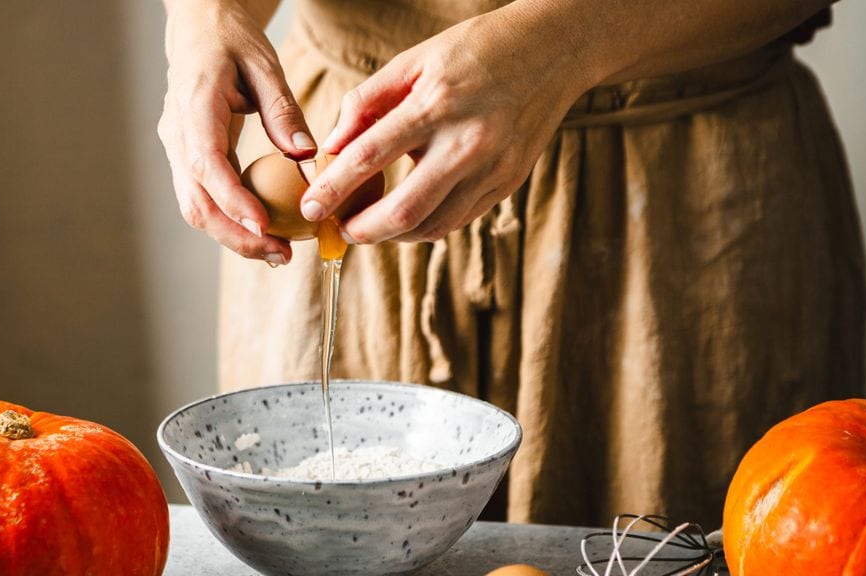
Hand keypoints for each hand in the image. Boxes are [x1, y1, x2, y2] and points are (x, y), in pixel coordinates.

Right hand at [159, 0, 316, 263]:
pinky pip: (203, 200)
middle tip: (281, 255)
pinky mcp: (186, 160)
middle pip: (196, 202)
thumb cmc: (231, 39)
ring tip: (277, 252)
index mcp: (194, 105)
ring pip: (195, 209)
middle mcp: (177, 134)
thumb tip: (306, 155)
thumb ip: (283, 110)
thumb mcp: (264, 63)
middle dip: (236, 236)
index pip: (206, 164)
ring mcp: (177, 150)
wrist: (198, 27)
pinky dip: (230, 221)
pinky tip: (263, 232)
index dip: (233, 200)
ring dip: (233, 237)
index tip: (264, 226)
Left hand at [300, 2, 591, 243]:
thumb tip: (332, 144)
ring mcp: (493, 168)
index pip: (371, 155)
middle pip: (404, 209)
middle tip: (340, 232)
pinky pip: (459, 220)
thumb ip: (368, 101)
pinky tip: (407, 220)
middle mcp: (468, 141)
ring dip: (394, 236)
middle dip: (364, 230)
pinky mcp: (508, 183)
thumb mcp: (415, 60)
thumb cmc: (476, 50)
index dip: (335, 187)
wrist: (554, 50)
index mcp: (437, 104)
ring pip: (433, 225)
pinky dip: (427, 227)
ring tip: (370, 228)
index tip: (311, 207)